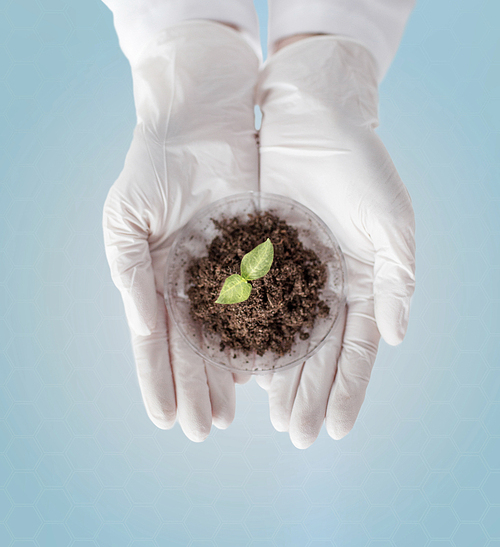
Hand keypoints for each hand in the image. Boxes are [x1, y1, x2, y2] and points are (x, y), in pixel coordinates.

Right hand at [103, 21, 258, 440]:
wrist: (200, 121)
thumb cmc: (154, 167)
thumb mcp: (126, 220)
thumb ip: (129, 274)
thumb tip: (140, 326)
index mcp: (157, 279)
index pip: (155, 340)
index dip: (158, 379)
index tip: (163, 419)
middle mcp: (193, 284)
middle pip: (194, 346)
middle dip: (197, 387)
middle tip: (202, 431)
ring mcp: (228, 272)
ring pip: (230, 333)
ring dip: (230, 372)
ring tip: (233, 411)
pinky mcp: (263, 254)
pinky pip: (265, 300)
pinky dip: (265, 333)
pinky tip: (267, 365)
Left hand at [255, 36, 415, 447]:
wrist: (314, 118)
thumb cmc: (361, 165)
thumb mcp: (390, 221)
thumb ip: (396, 279)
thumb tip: (396, 337)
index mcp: (361, 282)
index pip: (356, 348)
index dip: (349, 390)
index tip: (337, 430)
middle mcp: (325, 285)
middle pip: (317, 351)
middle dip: (309, 393)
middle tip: (295, 436)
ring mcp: (289, 273)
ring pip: (282, 335)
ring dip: (278, 376)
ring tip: (269, 416)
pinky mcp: (255, 254)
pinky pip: (250, 303)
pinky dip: (245, 335)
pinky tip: (239, 367)